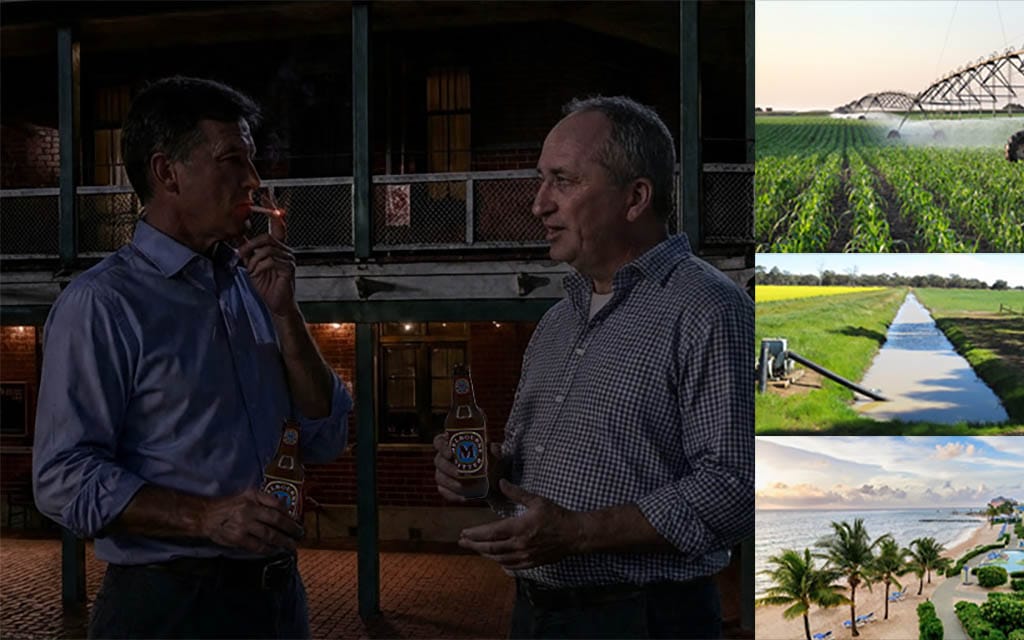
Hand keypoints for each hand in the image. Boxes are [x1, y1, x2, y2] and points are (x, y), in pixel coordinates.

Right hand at [198, 488, 303, 554]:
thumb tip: (285, 508)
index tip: (296, 520)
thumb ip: (265, 499)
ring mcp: (243, 525)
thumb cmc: (229, 506)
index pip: (276, 504)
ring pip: (269, 534)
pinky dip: (269, 549)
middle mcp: (249, 510)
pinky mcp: (238, 538)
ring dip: (283, 541)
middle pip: (276, 520)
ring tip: (291, 545)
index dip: (289, 513)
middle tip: (299, 534)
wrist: (206, 515)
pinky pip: (258, 546)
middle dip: (291, 529)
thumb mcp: (247, 495)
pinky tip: (275, 550)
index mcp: (253, 497)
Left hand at [237, 212, 295, 314]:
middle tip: (241, 254)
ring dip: (254, 260)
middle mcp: (286, 250)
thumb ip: (248, 250)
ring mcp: (289, 259)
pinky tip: (259, 274)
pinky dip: (260, 267)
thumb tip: (237, 234)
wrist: (277, 303)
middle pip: (267, 237)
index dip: (272, 210)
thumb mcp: (253, 264)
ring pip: (267, 249)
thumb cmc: (268, 285)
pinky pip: (270, 260)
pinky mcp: (289, 268)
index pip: (277, 224)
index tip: (266, 196)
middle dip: (251, 245)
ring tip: (252, 270)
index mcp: (278, 247)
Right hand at [433, 433, 502, 502]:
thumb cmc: (490, 460)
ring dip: (449, 482)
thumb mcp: (495, 453)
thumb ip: (496, 449)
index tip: (450, 453)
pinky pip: (444, 491)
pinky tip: (462, 497)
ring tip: (461, 487)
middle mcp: (444, 458)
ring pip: (439, 477)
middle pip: (438, 461)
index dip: (441, 447)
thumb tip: (493, 448)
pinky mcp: (445, 486)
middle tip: (458, 472)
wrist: (493, 478)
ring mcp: (442, 473)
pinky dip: (452, 495)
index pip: (439, 442)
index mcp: (451, 444)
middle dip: (447, 467)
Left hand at [457, 480, 585, 568]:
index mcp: (519, 527)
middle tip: (462, 541)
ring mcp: (525, 556)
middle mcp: (520, 544)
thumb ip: (516, 493)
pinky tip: (494, 558)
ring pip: (498, 558)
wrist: (574, 534)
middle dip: (474, 545)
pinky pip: (510, 565)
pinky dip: (499, 562)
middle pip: (490, 548)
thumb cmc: (557, 515)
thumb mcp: (537, 500)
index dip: (475, 534)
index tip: (464, 532)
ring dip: (484, 553)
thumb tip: (501, 482)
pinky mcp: (531, 562)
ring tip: (474, 548)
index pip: (491, 532)